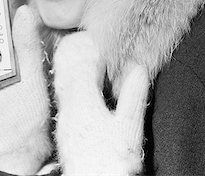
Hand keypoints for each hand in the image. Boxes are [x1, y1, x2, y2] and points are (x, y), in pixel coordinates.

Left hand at [53, 31, 149, 175]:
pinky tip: (84, 97)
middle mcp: (69, 111)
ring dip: (76, 75)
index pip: (84, 68)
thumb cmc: (112, 161)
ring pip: (67, 90)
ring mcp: (66, 123)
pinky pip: (67, 103)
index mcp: (83, 103)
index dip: (92, 53)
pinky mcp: (67, 134)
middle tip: (87, 46)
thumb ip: (133, 96)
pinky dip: (75, 92)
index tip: (99, 42)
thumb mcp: (129, 127)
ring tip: (87, 68)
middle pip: (70, 76)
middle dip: (79, 60)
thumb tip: (138, 69)